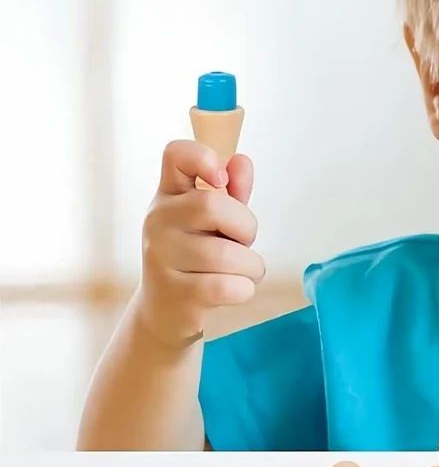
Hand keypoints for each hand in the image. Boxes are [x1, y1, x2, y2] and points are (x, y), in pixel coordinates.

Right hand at [137, 140, 265, 347]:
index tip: (221, 179)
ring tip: (240, 271)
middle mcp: (158, 220)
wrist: (165, 311)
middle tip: (241, 242)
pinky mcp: (176, 293)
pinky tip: (234, 289)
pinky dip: (245, 289)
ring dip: (251, 266)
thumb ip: (232, 191)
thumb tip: (242, 161)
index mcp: (169, 195)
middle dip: (246, 227)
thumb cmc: (197, 257)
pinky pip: (230, 286)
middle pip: (213, 205)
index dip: (203, 157)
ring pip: (229, 255)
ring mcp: (162, 257)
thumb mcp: (214, 221)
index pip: (176, 154)